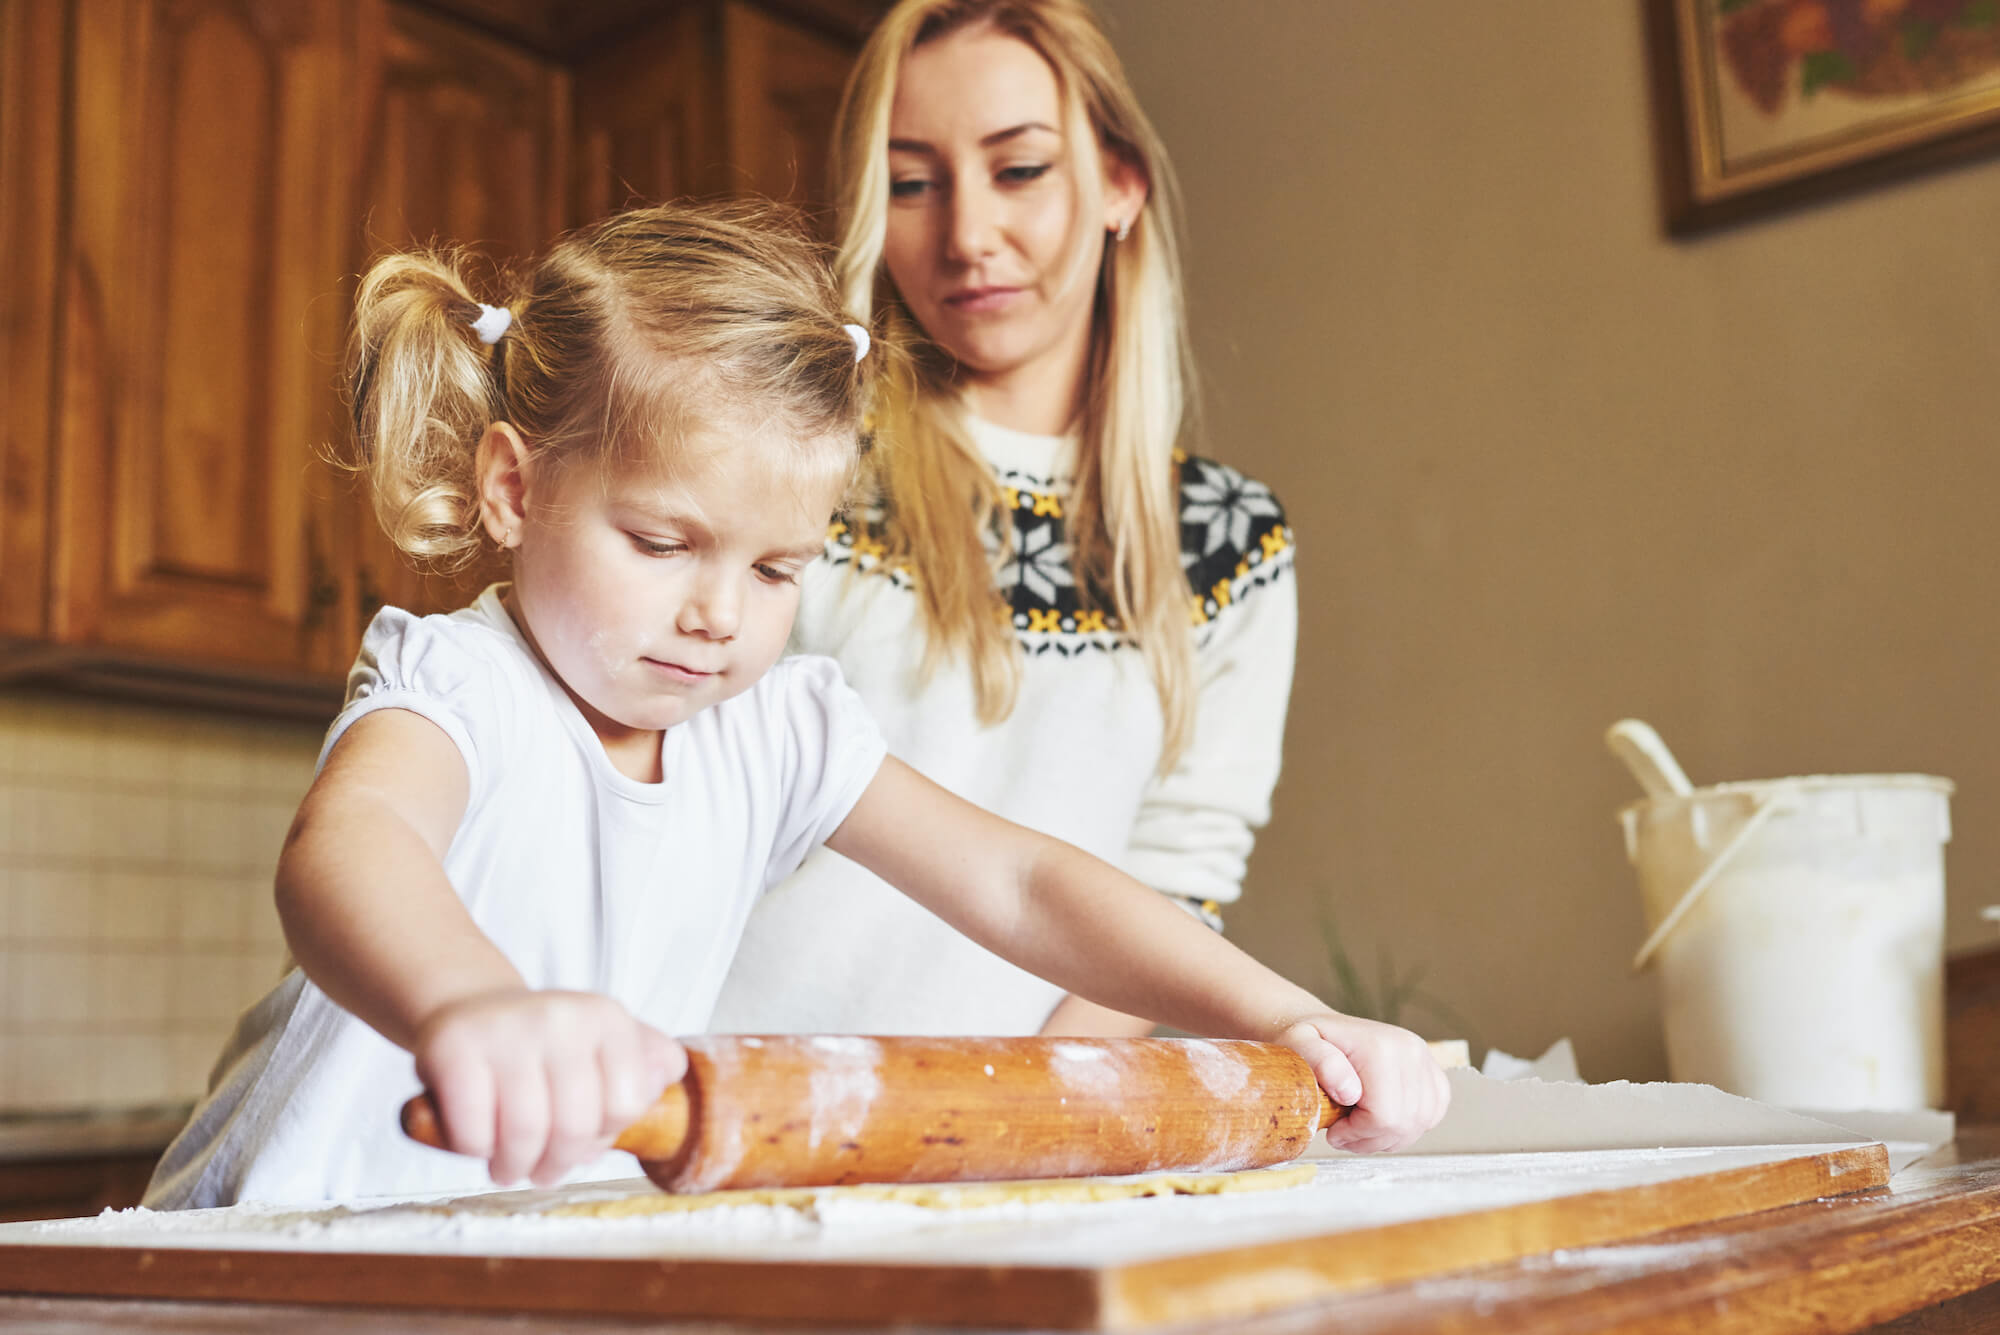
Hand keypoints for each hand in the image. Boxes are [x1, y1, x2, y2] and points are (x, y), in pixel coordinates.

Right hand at [412, 989, 684, 1186]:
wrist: (469, 1010)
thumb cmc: (542, 1046)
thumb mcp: (602, 1043)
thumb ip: (645, 1062)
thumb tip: (668, 1076)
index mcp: (606, 1017)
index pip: (626, 1104)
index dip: (603, 1137)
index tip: (585, 1140)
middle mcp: (561, 1016)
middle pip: (575, 1127)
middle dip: (556, 1165)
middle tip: (541, 1171)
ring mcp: (506, 1030)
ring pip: (524, 1134)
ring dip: (514, 1167)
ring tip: (509, 1167)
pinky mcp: (453, 1049)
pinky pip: (473, 1132)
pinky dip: (473, 1150)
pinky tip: (477, 1140)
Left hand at [1275, 1013, 1450, 1153]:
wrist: (1327, 1030)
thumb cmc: (1309, 1042)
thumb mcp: (1298, 1044)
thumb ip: (1319, 1062)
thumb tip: (1349, 1091)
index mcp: (1380, 1047)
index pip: (1383, 1117)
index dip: (1356, 1134)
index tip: (1333, 1130)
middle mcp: (1410, 1051)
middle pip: (1404, 1124)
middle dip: (1370, 1139)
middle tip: (1344, 1133)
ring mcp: (1425, 1060)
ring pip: (1419, 1125)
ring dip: (1387, 1137)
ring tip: (1359, 1127)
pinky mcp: (1433, 1072)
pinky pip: (1432, 1115)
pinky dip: (1407, 1127)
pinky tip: (1381, 1119)